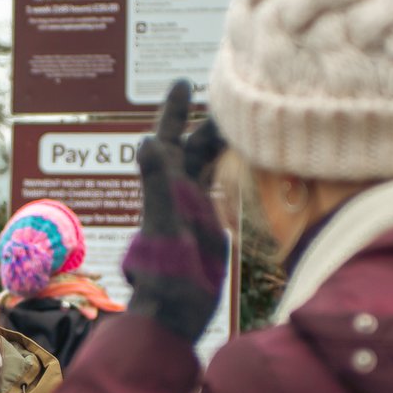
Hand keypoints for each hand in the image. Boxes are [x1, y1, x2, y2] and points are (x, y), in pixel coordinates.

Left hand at [122, 80, 228, 343]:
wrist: (172, 310)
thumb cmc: (166, 271)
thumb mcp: (164, 223)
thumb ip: (158, 184)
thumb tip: (147, 141)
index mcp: (165, 186)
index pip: (169, 139)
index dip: (174, 111)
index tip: (183, 82)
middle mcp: (176, 194)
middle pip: (191, 148)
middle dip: (205, 121)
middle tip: (228, 96)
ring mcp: (191, 210)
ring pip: (205, 166)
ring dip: (219, 143)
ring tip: (241, 121)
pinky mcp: (206, 227)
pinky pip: (217, 190)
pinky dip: (229, 172)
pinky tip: (244, 165)